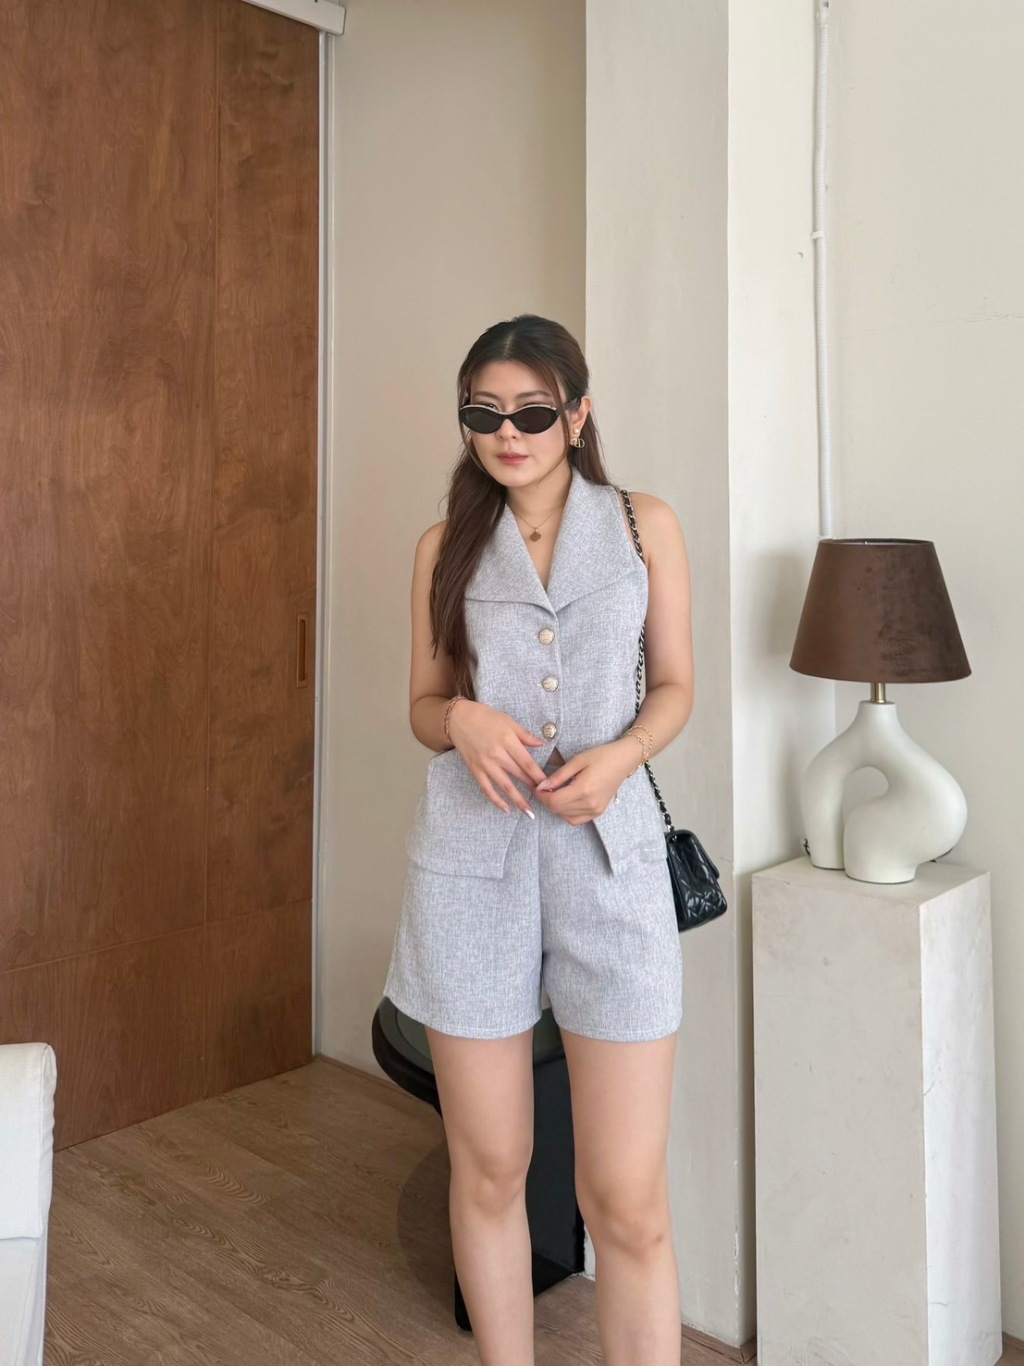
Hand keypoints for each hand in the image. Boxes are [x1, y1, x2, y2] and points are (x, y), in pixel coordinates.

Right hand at [447, 699, 547, 815]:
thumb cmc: (485, 716)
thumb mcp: (508, 721)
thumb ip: (525, 735)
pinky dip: (496, 800)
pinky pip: (487, 788)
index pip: (527, 763)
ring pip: (505, 786)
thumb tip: (542, 744)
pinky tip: (506, 809)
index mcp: (508, 741)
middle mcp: (497, 754)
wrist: (458, 718)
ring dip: (518, 800)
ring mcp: (485, 764)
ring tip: (529, 812)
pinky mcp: (475, 770)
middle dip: (532, 787)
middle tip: (545, 798)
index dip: (539, 776)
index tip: (549, 785)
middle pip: (519, 775)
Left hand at [531, 740, 638, 824]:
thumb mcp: (577, 761)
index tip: (537, 786)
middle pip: (558, 809)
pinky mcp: (598, 812)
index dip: (541, 795)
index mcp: (584, 789)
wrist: (623, 760)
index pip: (554, 801)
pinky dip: (567, 813)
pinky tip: (566, 800)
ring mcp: (595, 810)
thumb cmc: (602, 756)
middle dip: (546, 800)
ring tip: (555, 792)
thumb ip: (558, 776)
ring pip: (565, 816)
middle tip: (543, 787)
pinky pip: (576, 819)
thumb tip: (542, 786)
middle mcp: (590, 803)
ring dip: (556, 806)